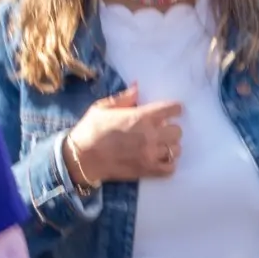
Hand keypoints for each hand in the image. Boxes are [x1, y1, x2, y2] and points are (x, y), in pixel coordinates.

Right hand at [66, 85, 182, 185]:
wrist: (80, 158)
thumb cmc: (90, 130)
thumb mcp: (103, 107)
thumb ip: (124, 97)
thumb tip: (138, 86)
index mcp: (141, 116)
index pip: (172, 109)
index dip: (174, 109)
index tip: (171, 111)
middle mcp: (149, 135)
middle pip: (177, 131)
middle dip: (171, 129)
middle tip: (161, 130)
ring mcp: (149, 154)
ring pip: (176, 150)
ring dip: (170, 146)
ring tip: (159, 145)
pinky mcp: (146, 171)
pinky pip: (170, 169)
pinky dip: (168, 164)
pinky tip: (159, 160)